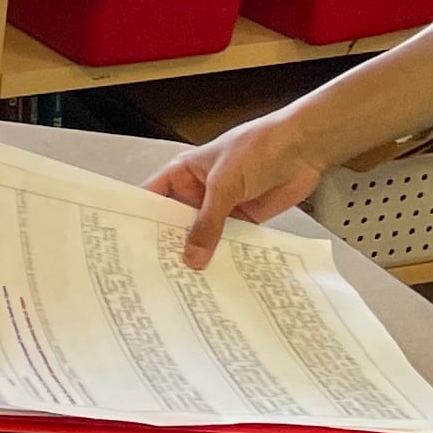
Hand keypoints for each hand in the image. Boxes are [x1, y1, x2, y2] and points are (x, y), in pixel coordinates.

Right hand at [153, 112, 329, 269]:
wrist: (302, 148)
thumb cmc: (257, 148)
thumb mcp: (223, 184)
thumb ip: (207, 222)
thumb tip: (191, 257)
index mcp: (183, 174)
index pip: (152, 198)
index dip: (140, 219)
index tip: (129, 246)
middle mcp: (198, 192)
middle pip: (176, 223)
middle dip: (170, 245)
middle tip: (156, 275)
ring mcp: (221, 207)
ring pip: (203, 236)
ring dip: (199, 254)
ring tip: (186, 284)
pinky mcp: (244, 220)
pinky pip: (229, 242)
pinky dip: (225, 256)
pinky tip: (219, 277)